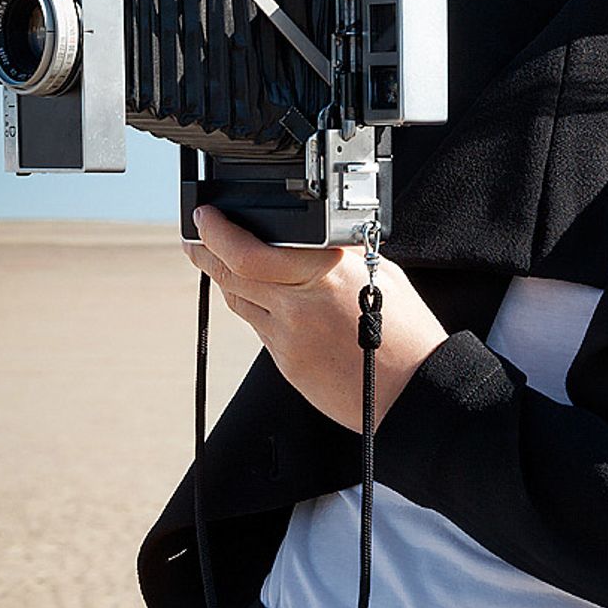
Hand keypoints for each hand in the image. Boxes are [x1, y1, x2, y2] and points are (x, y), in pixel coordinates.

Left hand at [184, 204, 447, 431]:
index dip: (217, 233)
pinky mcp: (286, 364)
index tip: (206, 217)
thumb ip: (341, 254)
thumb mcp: (381, 273)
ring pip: (238, 302)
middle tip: (193, 236)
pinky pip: (259, 329)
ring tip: (214, 259)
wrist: (413, 390)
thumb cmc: (407, 334)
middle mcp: (300, 305)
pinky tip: (259, 299)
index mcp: (326, 273)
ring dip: (223, 278)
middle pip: (230, 274)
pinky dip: (254, 309)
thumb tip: (312, 239)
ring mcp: (288, 339)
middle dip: (203, 250)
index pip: (249, 252)